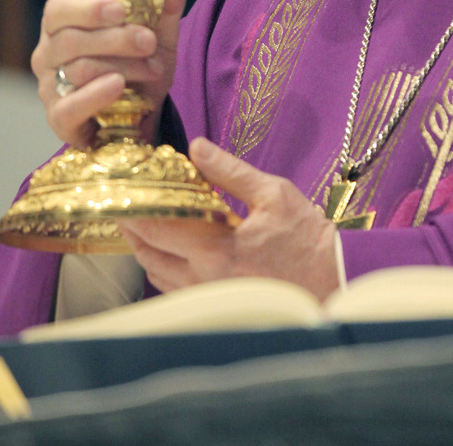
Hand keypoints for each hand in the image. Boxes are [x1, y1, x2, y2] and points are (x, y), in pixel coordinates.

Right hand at [31, 0, 185, 148]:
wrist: (143, 115)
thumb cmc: (142, 65)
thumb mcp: (161, 34)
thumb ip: (165, 3)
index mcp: (63, 25)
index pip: (58, 9)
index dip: (87, 8)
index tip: (121, 10)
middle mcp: (48, 54)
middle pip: (70, 40)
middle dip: (115, 39)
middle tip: (149, 41)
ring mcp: (50, 88)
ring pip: (78, 71)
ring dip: (122, 67)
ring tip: (153, 68)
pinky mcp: (59, 120)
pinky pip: (70, 107)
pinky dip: (96, 94)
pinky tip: (119, 86)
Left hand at [118, 138, 339, 301]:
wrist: (333, 280)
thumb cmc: (307, 238)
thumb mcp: (273, 194)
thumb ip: (230, 172)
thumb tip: (197, 147)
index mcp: (216, 249)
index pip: (158, 229)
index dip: (133, 211)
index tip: (120, 193)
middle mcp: (205, 279)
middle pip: (148, 256)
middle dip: (131, 230)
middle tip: (121, 207)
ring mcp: (210, 296)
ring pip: (158, 276)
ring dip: (143, 250)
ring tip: (138, 226)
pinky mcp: (218, 305)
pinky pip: (175, 290)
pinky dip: (162, 269)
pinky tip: (166, 252)